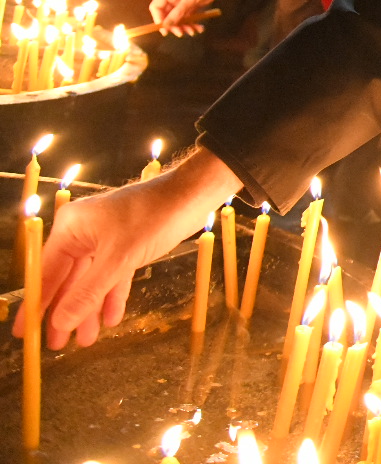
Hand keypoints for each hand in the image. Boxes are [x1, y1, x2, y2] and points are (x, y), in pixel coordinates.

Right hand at [15, 148, 240, 348]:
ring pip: (91, 280)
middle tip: (56, 344)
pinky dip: (111, 295)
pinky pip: (112, 275)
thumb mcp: (119, 259)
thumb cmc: (154, 217)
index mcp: (71, 227)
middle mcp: (83, 232)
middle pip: (67, 279)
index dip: (37, 304)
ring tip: (85, 340)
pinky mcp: (127, 244)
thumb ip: (88, 292)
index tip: (27, 333)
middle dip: (64, 312)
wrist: (193, 195)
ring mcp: (105, 238)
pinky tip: (112, 318)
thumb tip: (60, 322)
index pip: (45, 272)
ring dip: (89, 309)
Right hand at [150, 0, 236, 32]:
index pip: (156, 7)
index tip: (165, 30)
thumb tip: (165, 25)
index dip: (158, 19)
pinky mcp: (191, 5)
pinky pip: (188, 17)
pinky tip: (199, 28)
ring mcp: (182, 1)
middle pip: (167, 15)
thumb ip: (177, 13)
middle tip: (181, 33)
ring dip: (184, 26)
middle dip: (173, 25)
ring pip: (178, 18)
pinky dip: (192, 24)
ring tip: (193, 32)